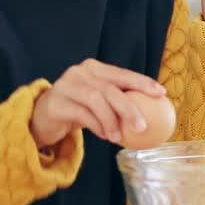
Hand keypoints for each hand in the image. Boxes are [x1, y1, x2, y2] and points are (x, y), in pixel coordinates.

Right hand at [30, 59, 165, 148]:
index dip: (142, 82)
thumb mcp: (99, 103)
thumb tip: (154, 114)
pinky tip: (105, 136)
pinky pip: (81, 114)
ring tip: (119, 137)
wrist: (43, 118)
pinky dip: (96, 126)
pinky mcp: (56, 102)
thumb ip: (119, 102)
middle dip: (130, 107)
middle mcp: (79, 72)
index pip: (122, 74)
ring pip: (96, 100)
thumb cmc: (78, 110)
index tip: (161, 94)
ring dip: (111, 121)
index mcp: (94, 68)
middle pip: (110, 88)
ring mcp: (65, 85)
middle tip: (143, 126)